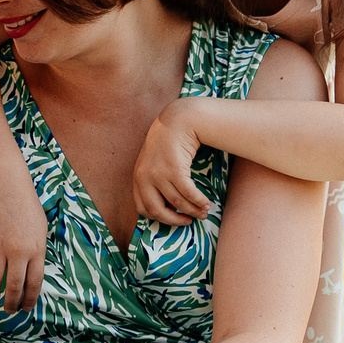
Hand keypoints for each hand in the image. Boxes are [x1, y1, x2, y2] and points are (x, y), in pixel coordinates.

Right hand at [0, 187, 47, 310]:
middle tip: (10, 309)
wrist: (7, 189)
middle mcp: (18, 252)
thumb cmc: (27, 209)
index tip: (25, 307)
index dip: (29, 299)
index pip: (34, 283)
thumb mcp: (41, 232)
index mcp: (37, 250)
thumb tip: (30, 277)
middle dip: (12, 303)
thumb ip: (37, 254)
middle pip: (14, 286)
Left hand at [132, 100, 211, 226]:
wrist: (177, 121)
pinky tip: (206, 203)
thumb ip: (154, 182)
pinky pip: (188, 193)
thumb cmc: (168, 143)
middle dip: (175, 220)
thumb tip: (169, 207)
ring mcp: (158, 174)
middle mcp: (145, 178)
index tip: (173, 219)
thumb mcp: (153, 163)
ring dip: (193, 210)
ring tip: (203, 212)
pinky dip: (198, 201)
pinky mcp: (174, 169)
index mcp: (138, 178)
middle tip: (189, 221)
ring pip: (177, 202)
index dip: (159, 218)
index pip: (143, 208)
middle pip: (158, 211)